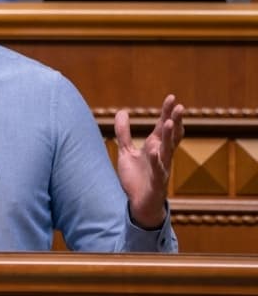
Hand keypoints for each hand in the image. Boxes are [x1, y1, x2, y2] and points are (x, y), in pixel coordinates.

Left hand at [114, 94, 184, 228]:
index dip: (167, 112)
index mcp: (155, 147)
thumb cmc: (136, 178)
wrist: (139, 204)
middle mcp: (161, 155)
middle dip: (175, 121)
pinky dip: (156, 160)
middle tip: (179, 106)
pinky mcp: (157, 182)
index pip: (163, 126)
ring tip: (168, 122)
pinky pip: (158, 170)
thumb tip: (122, 111)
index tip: (172, 97)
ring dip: (169, 137)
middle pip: (170, 135)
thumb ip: (124, 133)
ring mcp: (161, 168)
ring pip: (167, 150)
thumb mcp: (126, 152)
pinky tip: (154, 150)